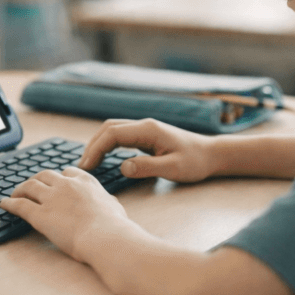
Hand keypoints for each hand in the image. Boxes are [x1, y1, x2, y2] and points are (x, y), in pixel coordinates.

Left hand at [0, 168, 129, 260]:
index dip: (58, 177)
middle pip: (45, 175)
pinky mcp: (40, 214)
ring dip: (20, 189)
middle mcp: (66, 185)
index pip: (67, 172)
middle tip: (31, 187)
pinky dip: (9, 203)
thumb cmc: (114, 226)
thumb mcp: (114, 206)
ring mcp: (52, 198)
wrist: (105, 236)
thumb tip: (109, 203)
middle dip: (36, 180)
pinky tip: (4, 204)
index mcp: (86, 182)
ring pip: (30, 186)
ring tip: (14, 194)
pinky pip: (20, 205)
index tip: (55, 182)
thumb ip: (106, 201)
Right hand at [77, 118, 216, 183]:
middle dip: (92, 146)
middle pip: (108, 128)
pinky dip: (108, 145)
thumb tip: (122, 167)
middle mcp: (144, 125)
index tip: (86, 167)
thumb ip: (147, 167)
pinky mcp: (146, 136)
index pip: (112, 134)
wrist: (212, 155)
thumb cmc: (195, 162)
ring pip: (113, 130)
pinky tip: (103, 158)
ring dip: (98, 144)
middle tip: (82, 167)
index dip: (96, 149)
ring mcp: (145, 130)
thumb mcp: (173, 169)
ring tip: (89, 164)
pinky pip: (121, 136)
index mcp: (148, 130)